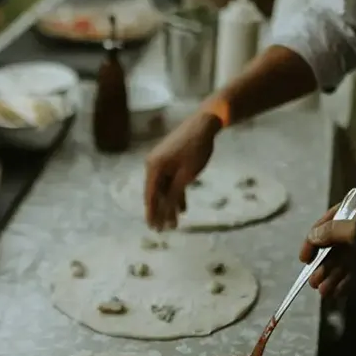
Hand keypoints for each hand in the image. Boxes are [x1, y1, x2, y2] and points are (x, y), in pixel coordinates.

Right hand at [144, 111, 219, 229]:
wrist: (205, 123)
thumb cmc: (195, 148)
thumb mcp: (186, 175)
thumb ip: (175, 193)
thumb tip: (165, 209)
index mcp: (154, 167)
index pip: (150, 196)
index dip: (152, 213)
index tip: (153, 228)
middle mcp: (154, 164)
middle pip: (156, 193)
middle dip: (161, 212)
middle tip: (163, 231)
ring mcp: (163, 162)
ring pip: (165, 188)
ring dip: (170, 205)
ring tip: (174, 224)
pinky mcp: (172, 160)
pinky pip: (172, 180)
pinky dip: (177, 193)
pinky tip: (182, 208)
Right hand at [297, 203, 355, 297]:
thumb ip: (333, 230)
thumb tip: (314, 236)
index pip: (329, 221)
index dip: (313, 239)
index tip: (304, 257)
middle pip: (335, 246)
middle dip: (322, 265)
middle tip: (313, 280)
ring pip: (345, 261)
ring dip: (331, 277)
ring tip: (322, 290)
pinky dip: (346, 283)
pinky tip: (337, 292)